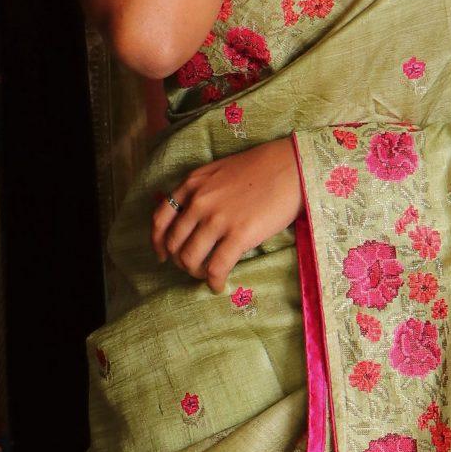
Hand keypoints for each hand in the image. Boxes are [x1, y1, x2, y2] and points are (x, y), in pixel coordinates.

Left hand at [152, 138, 302, 293]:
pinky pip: (216, 268)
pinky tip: (219, 285)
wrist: (292, 166)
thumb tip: (193, 216)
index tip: (163, 256)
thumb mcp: (219, 172)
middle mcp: (199, 202)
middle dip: (181, 262)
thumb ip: (201, 190)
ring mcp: (217, 219)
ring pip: (190, 259)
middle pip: (174, 244)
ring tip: (209, 276)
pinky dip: (214, 282)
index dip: (158, 243)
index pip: (160, 219)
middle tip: (194, 268)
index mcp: (192, 185)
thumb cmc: (261, 167)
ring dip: (196, 274)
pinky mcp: (239, 235)